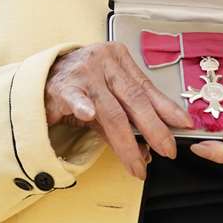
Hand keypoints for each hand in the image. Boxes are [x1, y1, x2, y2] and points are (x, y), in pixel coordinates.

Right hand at [44, 42, 192, 179]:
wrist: (39, 78)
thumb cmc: (77, 86)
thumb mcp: (105, 98)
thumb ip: (125, 120)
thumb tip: (148, 149)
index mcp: (119, 59)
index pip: (147, 88)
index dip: (168, 108)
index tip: (184, 124)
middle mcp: (104, 61)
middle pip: (134, 99)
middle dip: (154, 129)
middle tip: (167, 150)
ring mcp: (83, 72)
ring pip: (111, 110)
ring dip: (126, 143)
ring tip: (137, 163)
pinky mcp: (62, 86)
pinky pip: (75, 98)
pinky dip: (83, 107)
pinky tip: (87, 115)